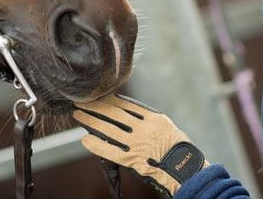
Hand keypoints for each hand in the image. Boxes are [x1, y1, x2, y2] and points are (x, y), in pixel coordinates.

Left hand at [73, 94, 207, 196]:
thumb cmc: (177, 146)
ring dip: (91, 122)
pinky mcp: (133, 159)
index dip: (108, 100)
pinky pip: (111, 151)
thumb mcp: (166, 124)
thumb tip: (130, 109)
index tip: (97, 95)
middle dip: (95, 107)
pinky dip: (97, 146)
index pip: (125, 105)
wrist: (184, 166)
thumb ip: (147, 116)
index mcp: (152, 117)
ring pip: (109, 130)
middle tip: (81, 102)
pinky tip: (86, 140)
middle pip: (114, 114)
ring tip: (78, 116)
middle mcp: (143, 128)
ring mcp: (137, 143)